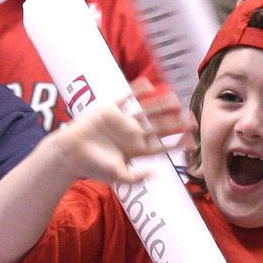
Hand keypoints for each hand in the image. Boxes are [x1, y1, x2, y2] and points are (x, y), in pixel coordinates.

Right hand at [52, 80, 186, 185]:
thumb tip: (155, 174)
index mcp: (136, 150)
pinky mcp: (110, 109)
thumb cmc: (94, 167)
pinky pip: (126, 97)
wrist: (70, 153)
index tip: (192, 140)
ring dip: (161, 105)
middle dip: (175, 123)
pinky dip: (136, 90)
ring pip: (147, 111)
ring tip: (176, 99)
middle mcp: (132, 134)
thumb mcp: (118, 176)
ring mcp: (122, 121)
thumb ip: (136, 177)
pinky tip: (149, 85)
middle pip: (159, 127)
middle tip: (192, 118)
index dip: (177, 143)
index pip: (162, 146)